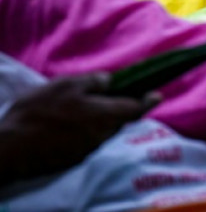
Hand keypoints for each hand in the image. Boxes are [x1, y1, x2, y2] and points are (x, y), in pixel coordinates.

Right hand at [0, 73, 158, 180]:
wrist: (12, 148)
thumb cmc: (39, 112)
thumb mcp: (66, 85)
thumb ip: (93, 81)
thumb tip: (110, 81)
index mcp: (106, 115)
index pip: (136, 107)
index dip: (148, 100)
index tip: (159, 95)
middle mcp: (103, 134)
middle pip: (120, 119)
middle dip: (120, 108)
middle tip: (111, 96)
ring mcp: (89, 149)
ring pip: (104, 130)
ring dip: (100, 119)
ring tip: (83, 108)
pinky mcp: (74, 158)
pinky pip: (88, 140)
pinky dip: (85, 130)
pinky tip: (70, 123)